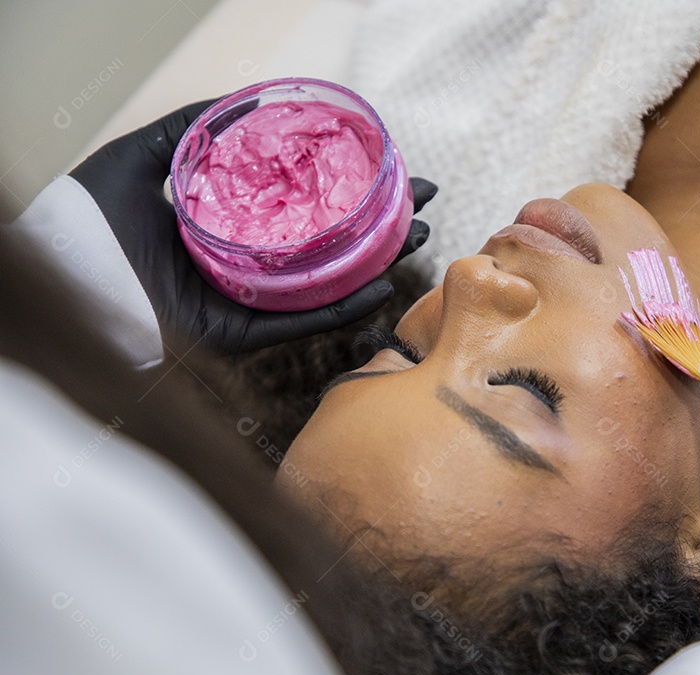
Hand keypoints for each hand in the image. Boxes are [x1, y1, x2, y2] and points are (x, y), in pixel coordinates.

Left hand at [70, 100, 436, 354]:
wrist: (61, 273)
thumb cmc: (92, 215)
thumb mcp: (143, 154)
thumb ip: (195, 127)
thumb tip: (256, 99)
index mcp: (232, 222)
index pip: (304, 205)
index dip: (348, 188)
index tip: (389, 167)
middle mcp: (247, 262)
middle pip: (330, 244)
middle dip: (382, 225)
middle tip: (423, 204)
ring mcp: (247, 300)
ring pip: (328, 285)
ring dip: (380, 265)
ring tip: (421, 239)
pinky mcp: (238, 335)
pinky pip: (300, 323)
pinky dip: (345, 309)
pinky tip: (382, 288)